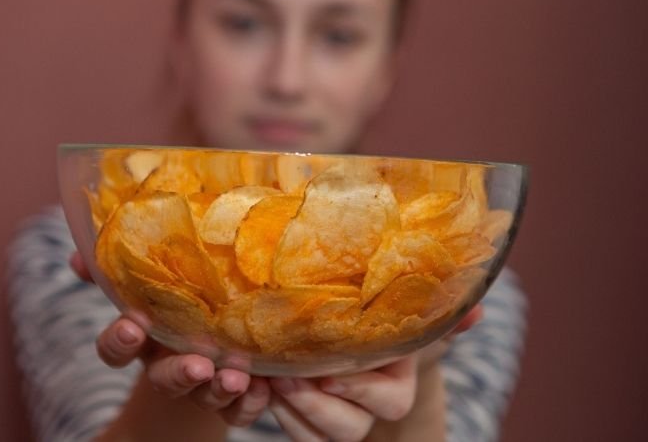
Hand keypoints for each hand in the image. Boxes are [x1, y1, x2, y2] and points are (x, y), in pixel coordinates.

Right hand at [69, 252, 270, 426]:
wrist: (210, 337)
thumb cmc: (176, 300)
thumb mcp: (147, 280)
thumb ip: (114, 269)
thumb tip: (79, 255)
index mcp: (145, 337)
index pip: (116, 349)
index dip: (120, 342)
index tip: (131, 326)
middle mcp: (169, 365)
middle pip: (165, 380)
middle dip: (179, 374)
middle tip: (196, 366)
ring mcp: (202, 384)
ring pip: (205, 396)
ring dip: (219, 390)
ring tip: (235, 379)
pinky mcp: (234, 398)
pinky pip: (240, 410)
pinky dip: (251, 403)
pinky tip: (265, 387)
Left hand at [266, 306, 482, 441]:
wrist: (356, 331)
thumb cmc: (384, 319)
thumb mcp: (408, 312)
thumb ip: (441, 313)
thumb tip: (475, 309)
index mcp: (398, 385)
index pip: (389, 402)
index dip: (360, 392)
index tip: (331, 374)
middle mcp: (369, 410)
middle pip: (348, 428)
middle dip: (316, 407)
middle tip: (287, 378)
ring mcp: (339, 418)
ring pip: (318, 436)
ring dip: (292, 412)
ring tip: (271, 380)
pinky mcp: (309, 420)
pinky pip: (297, 434)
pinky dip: (278, 414)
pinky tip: (263, 387)